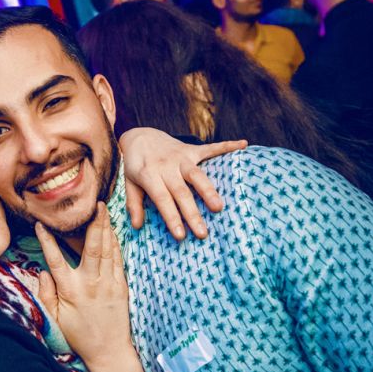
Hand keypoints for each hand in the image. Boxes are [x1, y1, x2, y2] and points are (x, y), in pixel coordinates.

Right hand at [35, 204, 133, 368]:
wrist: (108, 350)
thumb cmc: (79, 336)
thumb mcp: (55, 318)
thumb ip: (46, 294)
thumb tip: (42, 272)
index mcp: (70, 290)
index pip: (55, 259)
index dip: (47, 240)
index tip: (41, 224)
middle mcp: (90, 283)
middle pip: (90, 246)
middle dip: (93, 223)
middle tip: (94, 204)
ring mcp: (108, 283)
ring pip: (106, 249)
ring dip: (105, 228)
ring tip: (104, 210)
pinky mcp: (121, 286)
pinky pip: (118, 259)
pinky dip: (115, 243)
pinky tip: (113, 231)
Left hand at [118, 127, 245, 239]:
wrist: (140, 136)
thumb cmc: (135, 165)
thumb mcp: (128, 183)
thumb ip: (134, 203)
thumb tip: (137, 225)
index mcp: (149, 175)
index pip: (162, 199)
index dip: (172, 217)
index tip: (181, 236)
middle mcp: (166, 166)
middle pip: (182, 192)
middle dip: (192, 213)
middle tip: (203, 233)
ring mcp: (180, 157)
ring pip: (196, 174)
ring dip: (208, 190)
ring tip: (219, 207)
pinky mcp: (191, 150)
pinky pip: (210, 148)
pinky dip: (227, 146)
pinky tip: (243, 145)